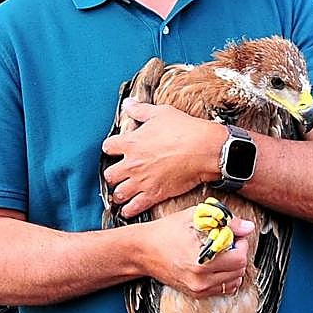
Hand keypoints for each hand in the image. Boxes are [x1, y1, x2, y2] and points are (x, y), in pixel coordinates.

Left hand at [102, 100, 220, 217]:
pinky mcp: (154, 194)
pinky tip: (128, 209)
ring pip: (118, 193)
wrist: (204, 150)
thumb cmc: (184, 130)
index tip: (116, 149)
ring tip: (123, 192)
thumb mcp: (161, 113)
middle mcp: (132, 164)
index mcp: (130, 143)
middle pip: (109, 174)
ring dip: (119, 192)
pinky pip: (133, 207)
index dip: (111, 148)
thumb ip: (141, 110)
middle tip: (120, 173)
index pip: (107, 147)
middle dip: (113, 174)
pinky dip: (128, 210)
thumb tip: (128, 103)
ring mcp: (142, 181)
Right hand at [145, 206, 254, 298]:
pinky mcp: (196, 293)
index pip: (239, 258)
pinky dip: (225, 276)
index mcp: (201, 261)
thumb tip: (248, 227)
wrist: (143, 250)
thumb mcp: (196, 217)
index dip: (241, 244)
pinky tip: (216, 263)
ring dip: (233, 266)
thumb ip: (226, 222)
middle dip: (238, 254)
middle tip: (229, 242)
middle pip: (239, 271)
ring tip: (222, 253)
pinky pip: (223, 289)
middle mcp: (200, 279)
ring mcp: (198, 289)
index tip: (235, 235)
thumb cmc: (166, 231)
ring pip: (233, 282)